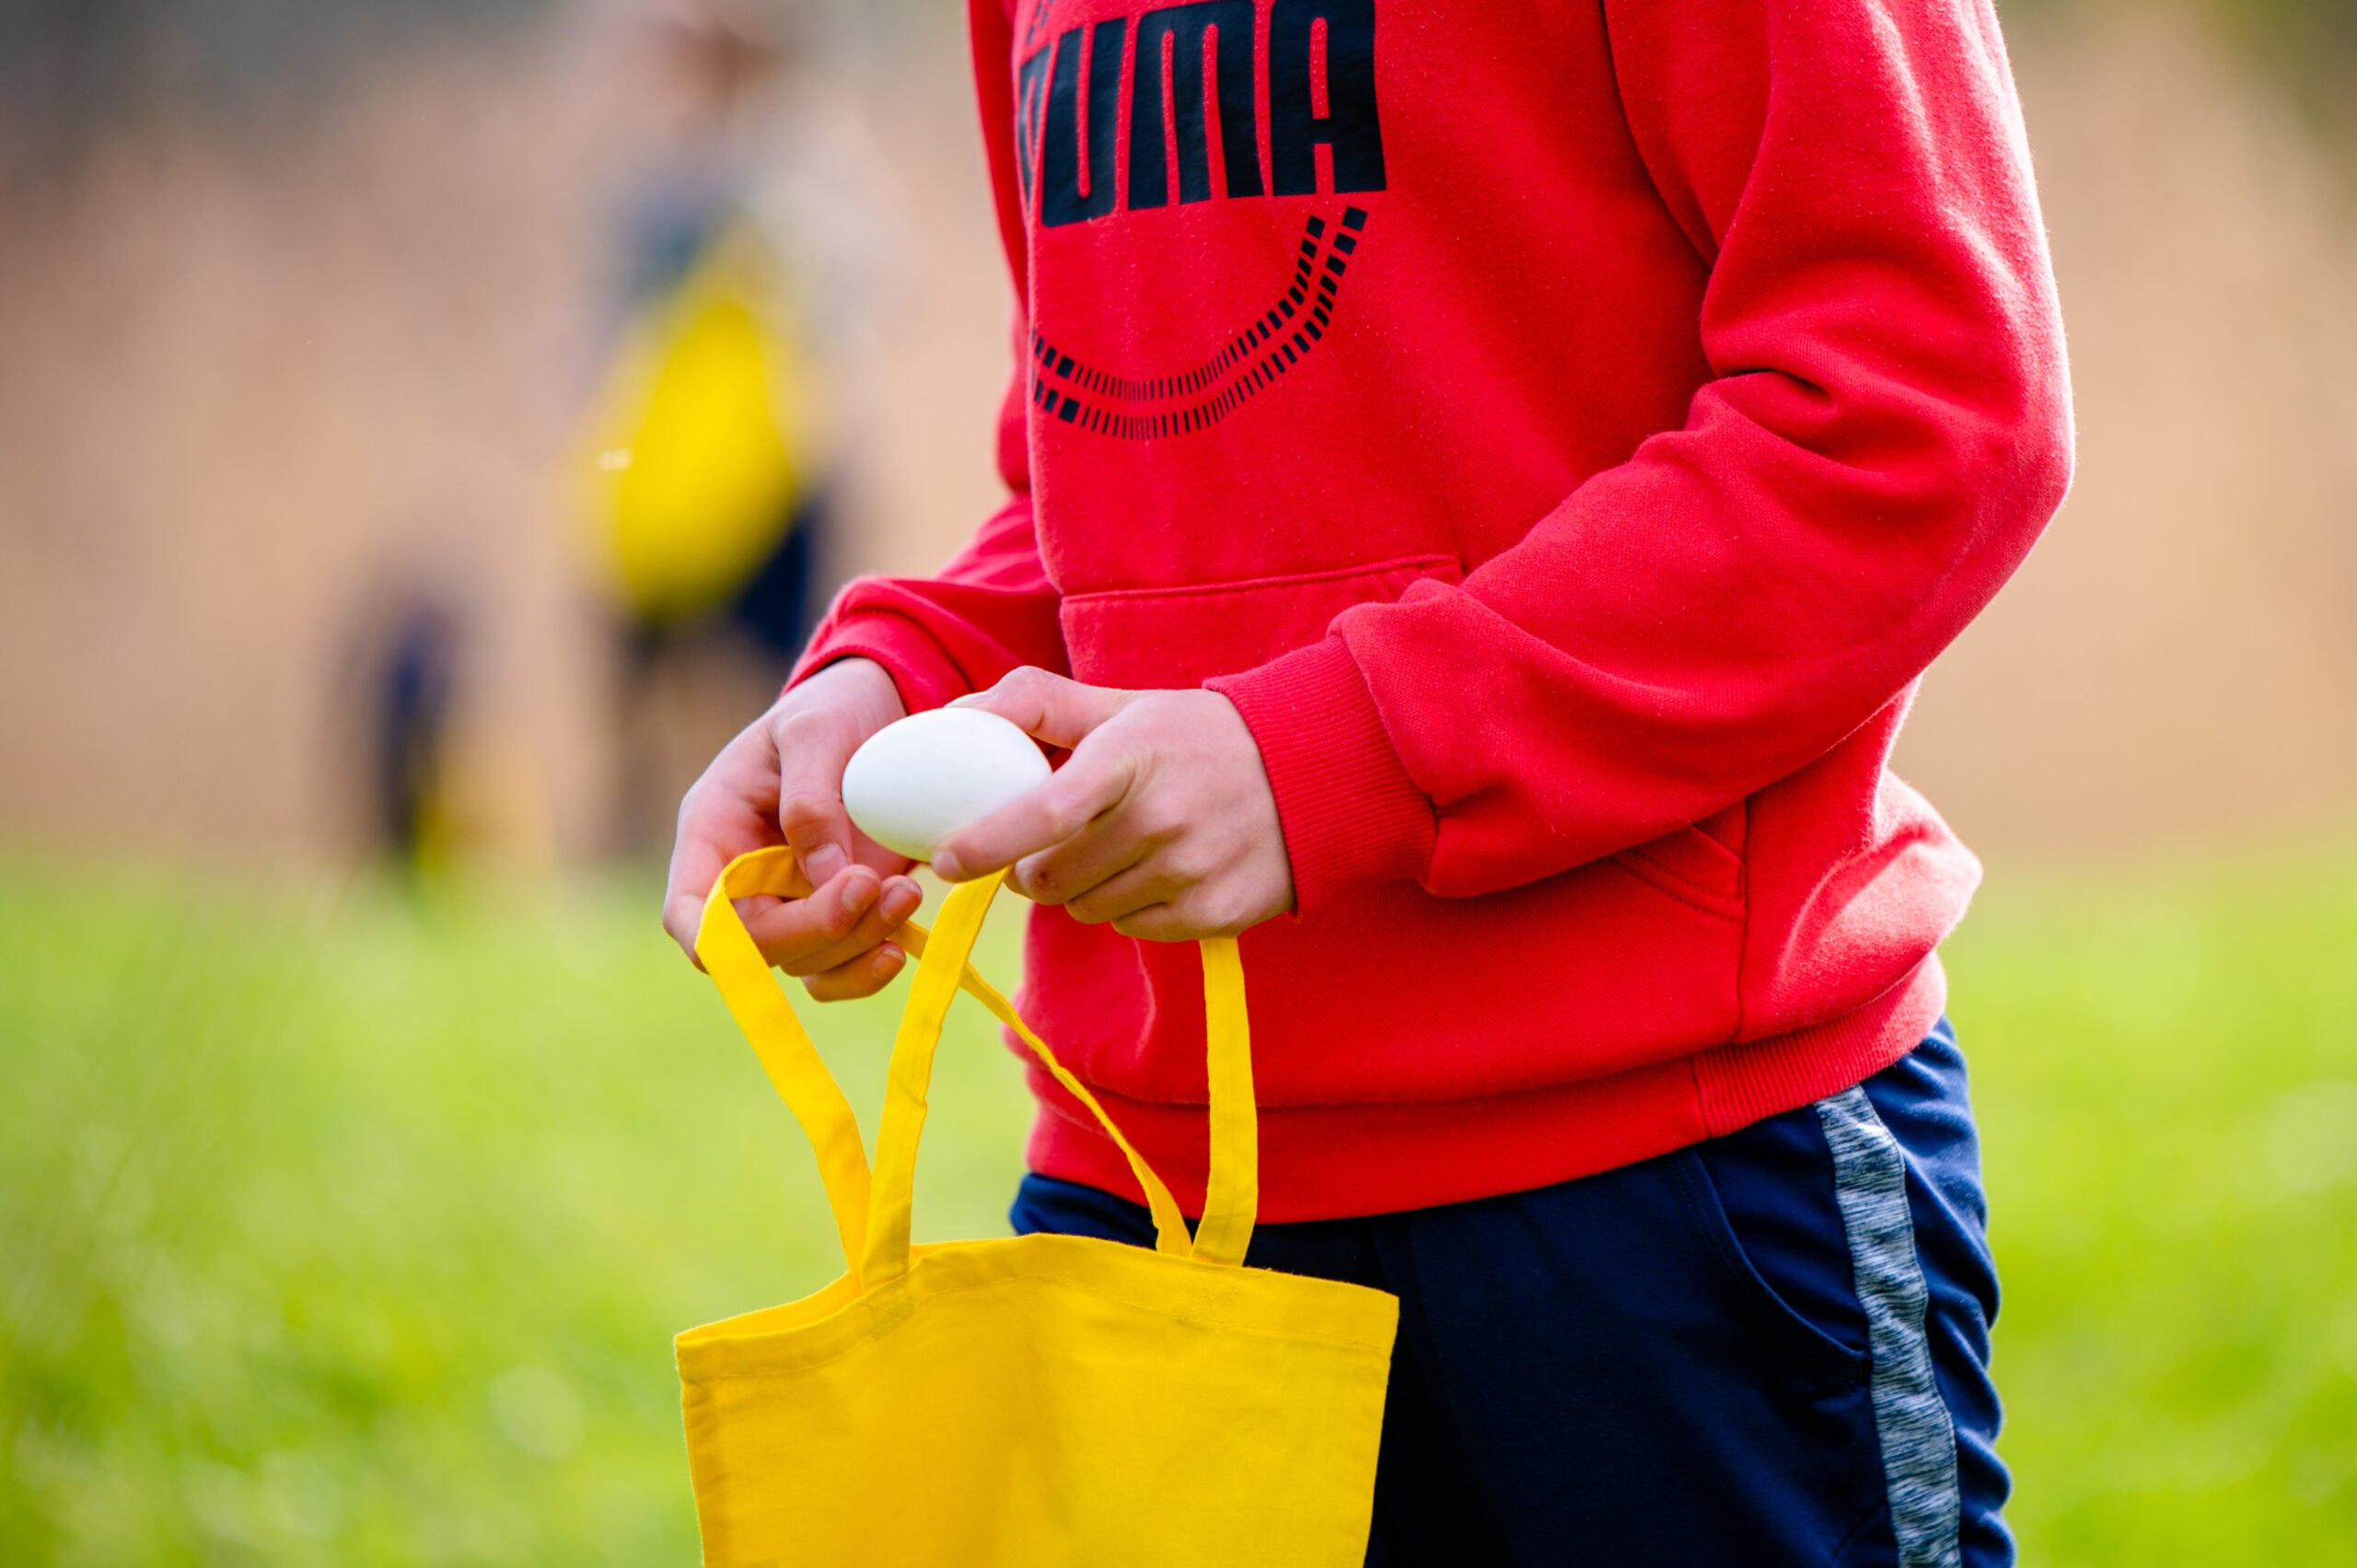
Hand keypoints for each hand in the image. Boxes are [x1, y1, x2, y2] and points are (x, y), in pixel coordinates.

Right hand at [661, 657, 926, 998]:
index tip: (779, 928)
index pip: (690, 914)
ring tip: (906, 892)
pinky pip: (841, 967)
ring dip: (857, 945)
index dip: (716, 943)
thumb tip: (826, 877)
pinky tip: (903, 938)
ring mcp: (793, 902)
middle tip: (875, 884)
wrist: (877, 709)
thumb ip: (811, 799)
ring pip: (806, 964)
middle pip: (757, 947)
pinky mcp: (840, 912)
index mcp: (713, 832)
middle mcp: (745, 881)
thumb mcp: (815, 730)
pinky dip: (869, 967)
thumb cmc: (831, 708)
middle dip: (819, 929)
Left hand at [931, 668, 1294, 941]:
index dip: (987, 842)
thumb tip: (954, 714)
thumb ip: (1038, 705)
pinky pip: (1134, 928)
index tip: (946, 861)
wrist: (1311, 769)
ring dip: (1085, 889)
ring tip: (1122, 849)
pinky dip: (1132, 908)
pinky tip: (1162, 870)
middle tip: (1058, 843)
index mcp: (1130, 758)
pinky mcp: (1216, 914)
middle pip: (1052, 878)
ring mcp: (1192, 870)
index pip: (1044, 812)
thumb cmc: (1194, 736)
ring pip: (1088, 910)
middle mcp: (1162, 818)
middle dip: (1036, 869)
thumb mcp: (1124, 708)